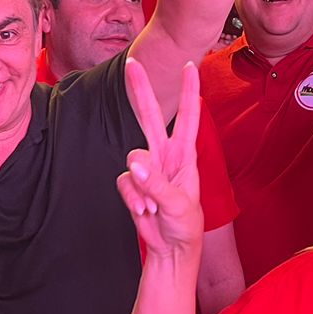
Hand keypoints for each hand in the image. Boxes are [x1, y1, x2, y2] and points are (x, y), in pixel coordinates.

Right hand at [116, 57, 203, 257]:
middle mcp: (165, 156)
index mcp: (185, 156)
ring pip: (132, 159)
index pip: (188, 117)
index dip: (188, 91)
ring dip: (141, 187)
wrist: (171, 249)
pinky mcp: (133, 183)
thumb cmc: (185, 226)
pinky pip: (123, 181)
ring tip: (154, 208)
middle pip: (150, 117)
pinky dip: (132, 198)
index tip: (188, 66)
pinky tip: (144, 212)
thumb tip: (133, 163)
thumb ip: (156, 184)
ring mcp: (147, 168)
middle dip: (141, 90)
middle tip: (132, 64)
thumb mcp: (178, 206)